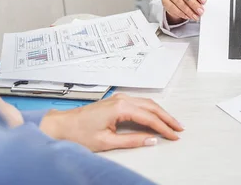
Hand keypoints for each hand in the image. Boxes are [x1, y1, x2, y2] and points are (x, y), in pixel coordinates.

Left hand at [40, 94, 183, 151]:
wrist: (60, 126)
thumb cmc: (79, 133)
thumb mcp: (107, 141)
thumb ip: (132, 140)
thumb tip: (151, 140)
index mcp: (121, 107)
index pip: (149, 117)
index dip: (164, 128)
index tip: (174, 136)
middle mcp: (122, 99)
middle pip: (152, 106)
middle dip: (167, 118)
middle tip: (179, 128)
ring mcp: (119, 98)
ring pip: (147, 103)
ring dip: (161, 113)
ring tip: (172, 123)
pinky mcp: (116, 101)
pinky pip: (140, 103)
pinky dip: (151, 110)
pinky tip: (156, 117)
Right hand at [162, 0, 206, 24]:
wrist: (177, 0)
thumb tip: (202, 4)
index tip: (203, 1)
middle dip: (194, 4)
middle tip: (200, 11)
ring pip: (179, 2)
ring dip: (188, 11)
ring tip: (195, 16)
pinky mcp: (164, 0)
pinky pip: (173, 8)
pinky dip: (181, 13)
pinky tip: (187, 16)